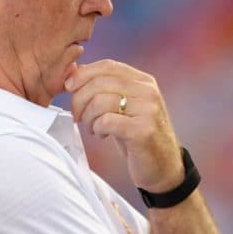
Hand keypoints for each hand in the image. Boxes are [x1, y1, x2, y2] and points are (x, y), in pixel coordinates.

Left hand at [66, 59, 183, 191]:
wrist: (164, 167)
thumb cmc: (137, 136)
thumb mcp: (124, 107)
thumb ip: (105, 88)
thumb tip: (73, 71)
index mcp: (144, 81)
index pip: (108, 65)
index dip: (83, 74)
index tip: (69, 88)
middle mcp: (149, 92)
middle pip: (100, 82)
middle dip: (79, 100)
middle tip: (78, 117)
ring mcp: (148, 111)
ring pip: (100, 101)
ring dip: (87, 117)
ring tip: (92, 128)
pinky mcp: (143, 131)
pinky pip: (106, 121)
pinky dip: (97, 128)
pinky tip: (103, 135)